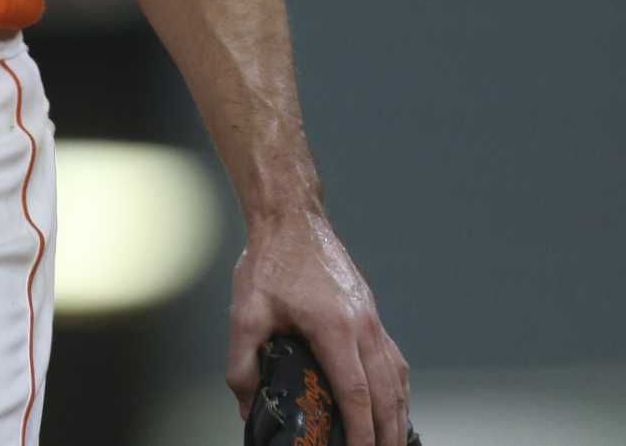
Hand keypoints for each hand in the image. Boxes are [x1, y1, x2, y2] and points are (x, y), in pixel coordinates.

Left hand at [228, 210, 410, 444]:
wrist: (291, 219)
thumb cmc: (269, 262)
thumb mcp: (245, 312)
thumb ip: (243, 363)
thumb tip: (247, 405)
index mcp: (334, 328)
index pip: (355, 393)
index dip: (360, 431)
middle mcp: (363, 326)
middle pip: (386, 394)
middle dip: (386, 434)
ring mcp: (373, 319)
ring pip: (397, 379)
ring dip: (397, 416)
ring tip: (390, 443)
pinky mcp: (372, 314)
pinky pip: (394, 361)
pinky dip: (398, 390)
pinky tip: (392, 406)